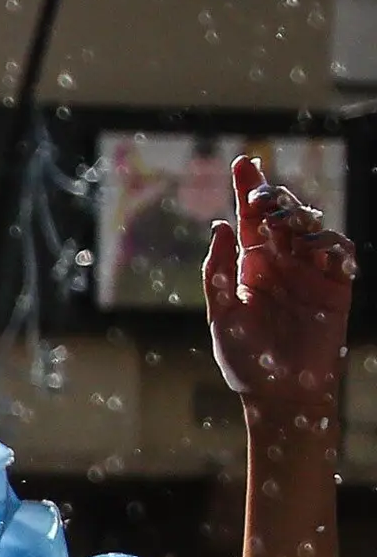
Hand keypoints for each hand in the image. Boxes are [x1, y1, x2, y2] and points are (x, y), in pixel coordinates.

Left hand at [206, 154, 356, 420]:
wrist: (281, 393)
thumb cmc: (246, 359)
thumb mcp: (223, 315)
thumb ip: (219, 272)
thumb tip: (219, 226)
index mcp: (249, 267)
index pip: (248, 221)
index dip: (249, 191)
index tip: (243, 163)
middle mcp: (280, 264)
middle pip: (282, 217)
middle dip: (275, 198)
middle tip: (264, 196)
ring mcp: (310, 273)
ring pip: (311, 229)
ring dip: (301, 217)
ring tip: (285, 220)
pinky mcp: (336, 286)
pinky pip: (338, 253)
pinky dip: (330, 244)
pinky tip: (316, 245)